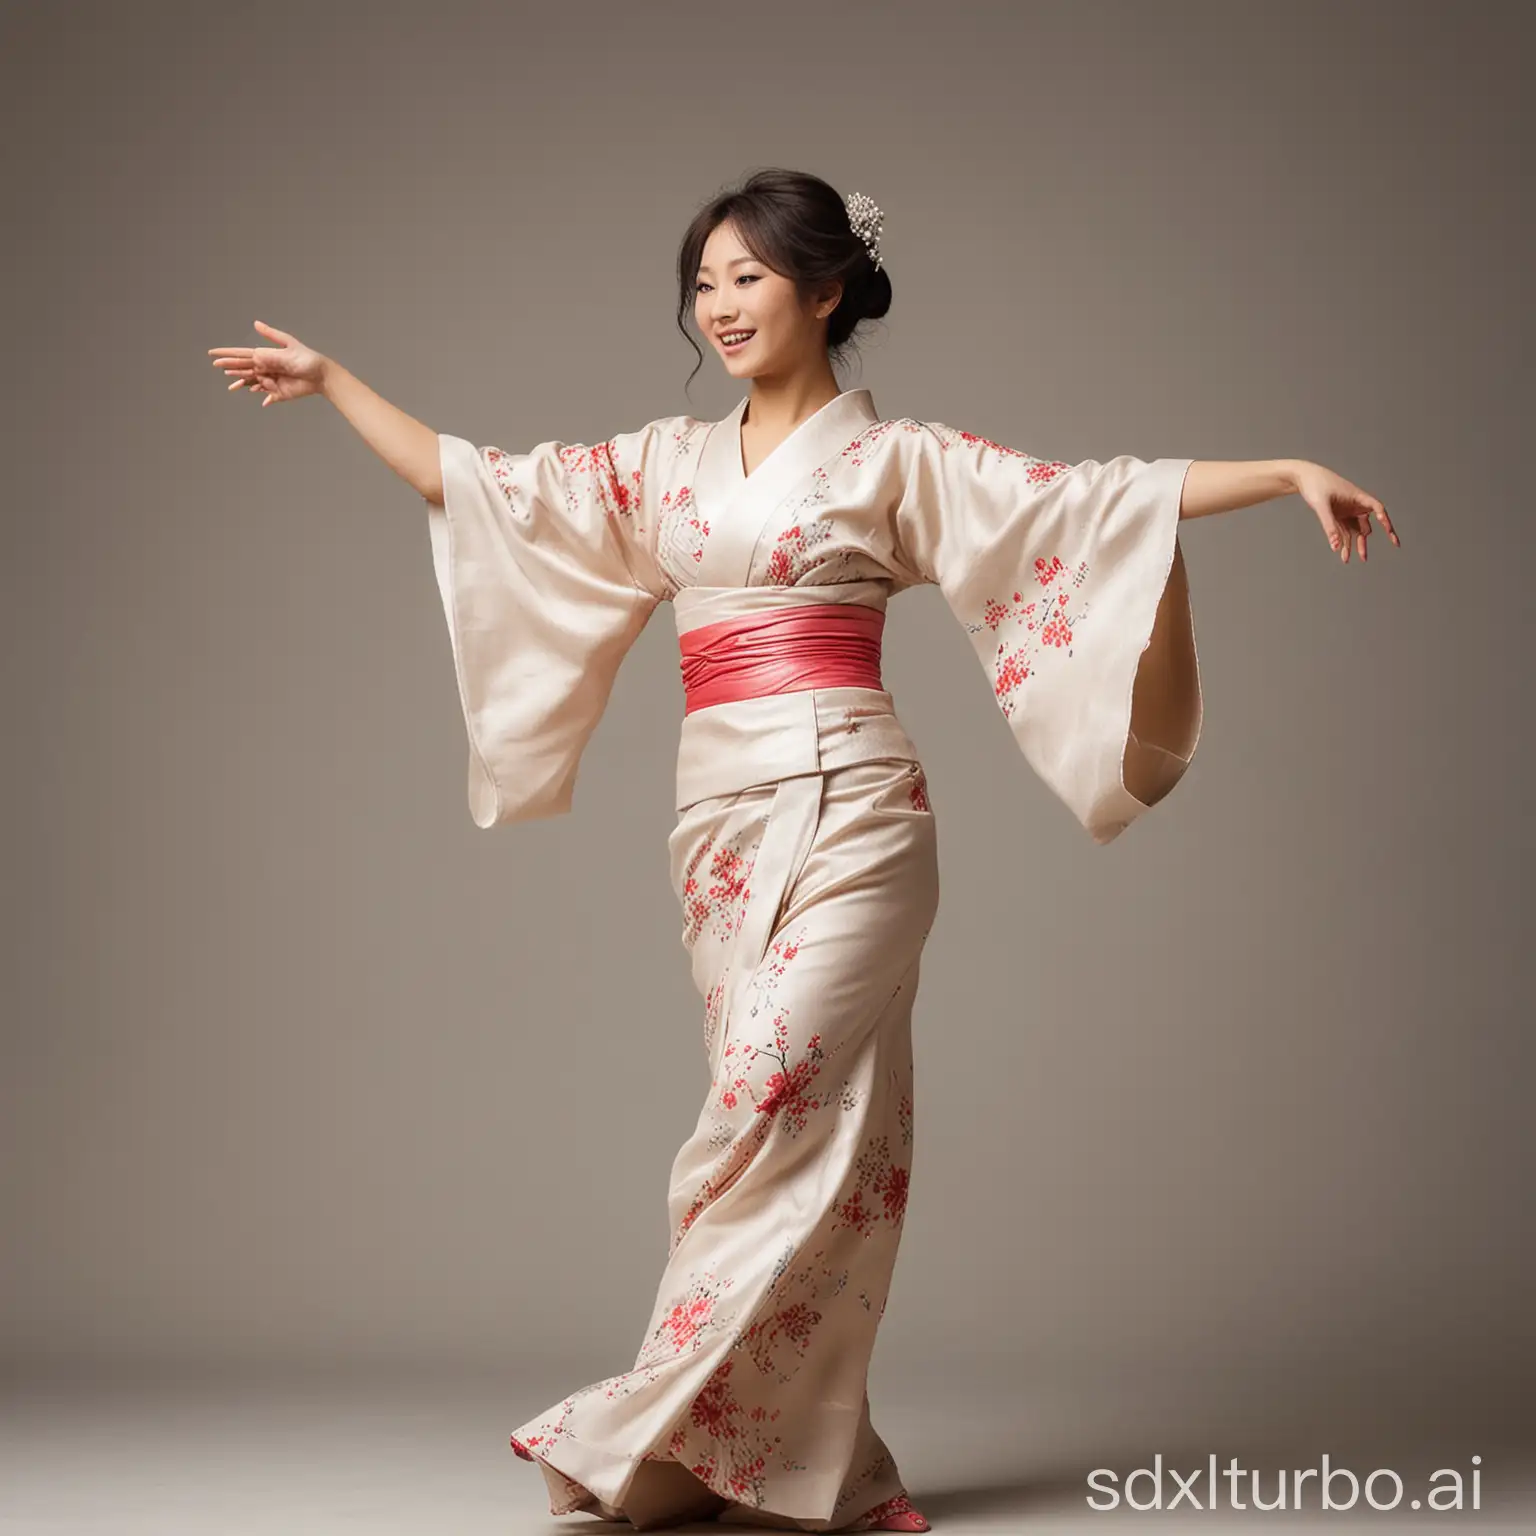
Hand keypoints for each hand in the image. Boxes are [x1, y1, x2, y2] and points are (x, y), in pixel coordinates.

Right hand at [207, 320, 327, 406]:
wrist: (321, 375)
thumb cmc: (307, 359)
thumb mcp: (289, 348)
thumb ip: (271, 347)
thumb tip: (255, 342)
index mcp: (266, 355)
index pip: (243, 354)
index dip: (228, 354)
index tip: (213, 353)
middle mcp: (266, 367)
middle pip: (245, 368)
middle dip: (231, 367)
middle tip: (216, 366)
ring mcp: (272, 380)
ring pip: (252, 382)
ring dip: (242, 383)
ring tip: (231, 387)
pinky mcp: (279, 392)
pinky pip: (268, 396)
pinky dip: (264, 398)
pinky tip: (262, 401)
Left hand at [1290, 460, 1399, 563]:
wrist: (1303, 477)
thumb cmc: (1315, 485)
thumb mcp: (1321, 506)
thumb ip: (1329, 525)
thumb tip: (1336, 546)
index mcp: (1358, 497)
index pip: (1378, 508)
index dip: (1385, 521)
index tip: (1390, 534)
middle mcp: (1355, 505)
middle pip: (1365, 526)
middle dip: (1363, 542)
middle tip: (1364, 558)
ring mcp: (1347, 511)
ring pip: (1354, 531)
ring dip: (1352, 545)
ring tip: (1347, 560)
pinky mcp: (1337, 515)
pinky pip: (1344, 531)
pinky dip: (1343, 542)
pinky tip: (1341, 553)